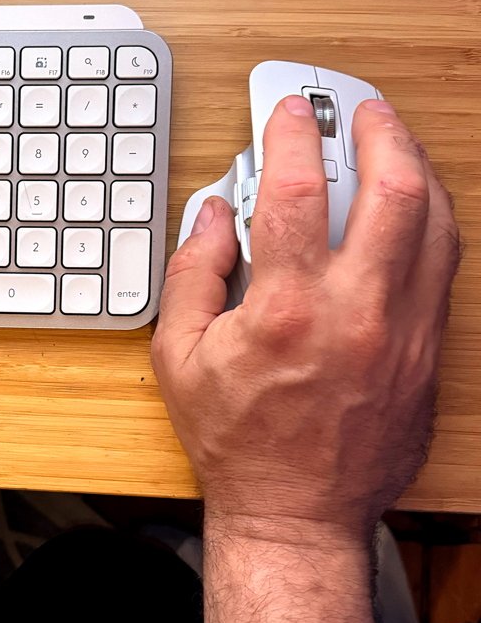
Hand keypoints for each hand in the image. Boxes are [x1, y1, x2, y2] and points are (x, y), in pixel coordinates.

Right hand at [153, 96, 458, 542]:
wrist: (297, 512)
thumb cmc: (236, 440)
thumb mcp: (179, 355)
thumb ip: (193, 273)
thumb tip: (213, 213)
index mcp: (285, 309)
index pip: (295, 191)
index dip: (291, 134)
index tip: (288, 112)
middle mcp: (356, 312)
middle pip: (392, 191)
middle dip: (380, 133)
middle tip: (362, 111)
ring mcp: (403, 332)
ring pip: (437, 224)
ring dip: (418, 171)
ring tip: (395, 147)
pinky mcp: (427, 353)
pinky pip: (444, 268)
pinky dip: (431, 223)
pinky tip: (413, 209)